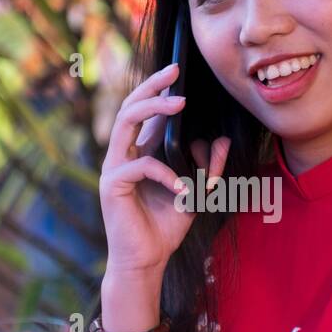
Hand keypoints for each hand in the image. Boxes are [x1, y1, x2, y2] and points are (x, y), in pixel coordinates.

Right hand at [99, 62, 230, 276]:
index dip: (158, 89)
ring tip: (179, 104)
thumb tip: (220, 141)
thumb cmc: (166, 227)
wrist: (147, 260)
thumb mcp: (196, 193)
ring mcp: (113, 168)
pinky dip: (165, 174)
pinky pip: (139, 167)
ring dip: (153, 108)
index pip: (144, 111)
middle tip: (174, 72)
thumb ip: (207, 169)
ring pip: (125, 122)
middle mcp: (123, 155)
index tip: (177, 71)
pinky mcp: (111, 186)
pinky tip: (182, 190)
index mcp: (139, 152)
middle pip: (129, 106)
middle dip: (152, 86)